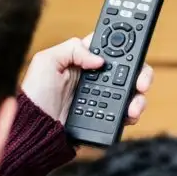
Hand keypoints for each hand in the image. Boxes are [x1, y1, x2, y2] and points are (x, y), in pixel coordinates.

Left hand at [20, 34, 153, 125]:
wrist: (34, 130)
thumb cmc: (34, 95)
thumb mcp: (46, 61)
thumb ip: (72, 48)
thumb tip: (99, 59)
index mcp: (85, 61)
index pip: (113, 48)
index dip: (127, 45)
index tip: (136, 48)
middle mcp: (97, 78)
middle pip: (131, 70)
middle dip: (142, 74)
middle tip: (141, 82)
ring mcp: (103, 98)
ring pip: (133, 92)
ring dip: (139, 97)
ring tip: (133, 105)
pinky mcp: (105, 118)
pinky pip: (126, 114)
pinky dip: (132, 113)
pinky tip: (128, 115)